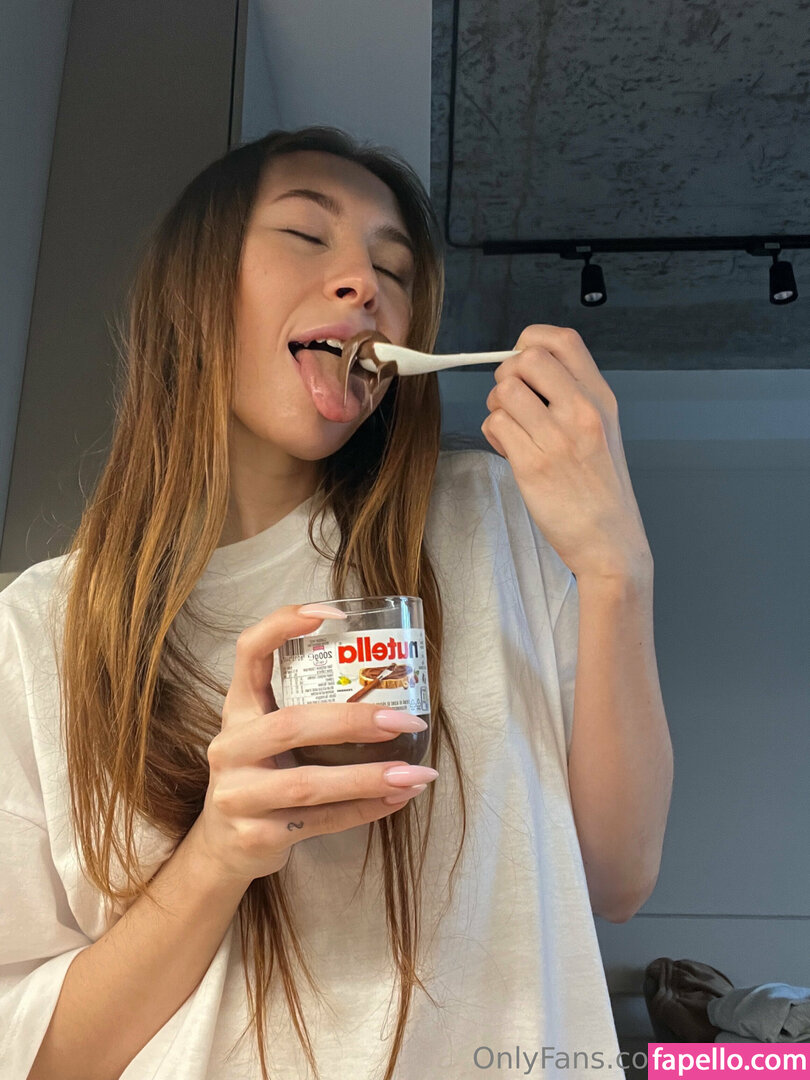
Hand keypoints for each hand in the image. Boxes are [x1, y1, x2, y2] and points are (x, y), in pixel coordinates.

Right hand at [197, 606, 437, 884]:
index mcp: (238, 708)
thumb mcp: (268, 733)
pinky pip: (320, 822)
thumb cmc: (262, 773)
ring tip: (416, 774)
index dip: (284, 624)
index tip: (335, 613)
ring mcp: (239, 794)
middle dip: (355, 721)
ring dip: (369, 778)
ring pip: (309, 783)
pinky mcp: (256, 835)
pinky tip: (398, 799)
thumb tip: (389, 682)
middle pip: (293, 725)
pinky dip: (365, 810)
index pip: (250, 651)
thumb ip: (307, 706)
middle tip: (407, 720)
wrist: (223, 845)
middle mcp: (231, 747)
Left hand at [481, 324, 651, 579]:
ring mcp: (557, 438)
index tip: (523, 362)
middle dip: (508, 375)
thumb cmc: (601, 489)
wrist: (611, 542)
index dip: (531, 340)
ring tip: (513, 429)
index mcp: (600, 398)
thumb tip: (525, 369)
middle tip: (514, 402)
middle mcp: (581, 411)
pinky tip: (510, 449)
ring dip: (497, 408)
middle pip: (526, 358)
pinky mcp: (533, 465)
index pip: (563, 340)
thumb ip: (571, 396)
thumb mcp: (602, 429)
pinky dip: (494, 434)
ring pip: (503, 392)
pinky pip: (495, 426)